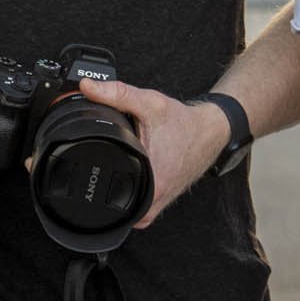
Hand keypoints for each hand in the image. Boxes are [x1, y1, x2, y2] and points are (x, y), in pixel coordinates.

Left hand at [77, 77, 230, 229]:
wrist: (210, 131)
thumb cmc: (184, 123)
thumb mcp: (150, 103)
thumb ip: (117, 94)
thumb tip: (88, 88)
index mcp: (152, 182)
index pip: (111, 200)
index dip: (94, 183)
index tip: (89, 169)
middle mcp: (157, 197)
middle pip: (117, 209)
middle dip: (104, 189)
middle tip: (102, 168)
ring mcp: (161, 201)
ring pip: (131, 212)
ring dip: (119, 197)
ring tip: (114, 174)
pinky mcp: (164, 197)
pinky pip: (142, 207)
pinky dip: (133, 196)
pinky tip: (129, 180)